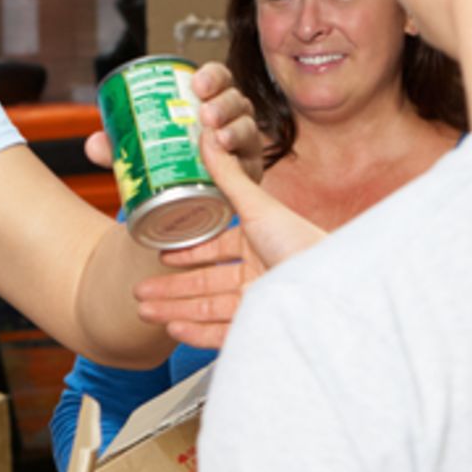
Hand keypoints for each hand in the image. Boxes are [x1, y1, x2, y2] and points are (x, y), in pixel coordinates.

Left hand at [81, 61, 264, 184]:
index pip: (218, 80)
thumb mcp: (140, 152)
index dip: (212, 76)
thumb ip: (117, 147)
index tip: (197, 84)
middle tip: (204, 115)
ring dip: (235, 129)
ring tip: (217, 138)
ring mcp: (244, 145)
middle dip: (223, 103)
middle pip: (237, 100)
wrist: (187, 204)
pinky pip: (252, 163)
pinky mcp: (248, 173)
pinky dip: (242, 160)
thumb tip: (93, 144)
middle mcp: (231, 120)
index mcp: (209, 103)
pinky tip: (232, 161)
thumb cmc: (169, 165)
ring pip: (247, 128)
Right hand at [134, 131, 326, 347]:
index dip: (189, 253)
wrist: (332, 286)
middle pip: (206, 284)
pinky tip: (173, 327)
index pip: (218, 251)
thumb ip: (228, 176)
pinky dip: (196, 332)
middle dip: (170, 288)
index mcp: (261, 243)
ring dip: (174, 310)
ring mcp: (261, 303)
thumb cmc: (301, 242)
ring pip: (208, 310)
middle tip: (140, 290)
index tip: (162, 255)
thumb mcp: (257, 206)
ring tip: (144, 311)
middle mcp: (260, 274)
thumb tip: (208, 137)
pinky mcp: (262, 329)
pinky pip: (223, 334)